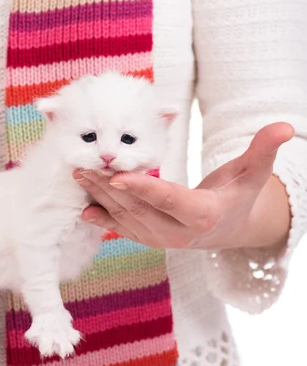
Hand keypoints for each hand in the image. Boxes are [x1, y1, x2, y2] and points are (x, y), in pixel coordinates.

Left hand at [74, 123, 293, 250]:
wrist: (226, 228)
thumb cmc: (237, 194)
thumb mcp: (253, 174)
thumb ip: (263, 150)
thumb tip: (286, 126)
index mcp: (203, 216)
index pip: (171, 202)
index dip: (145, 190)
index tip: (118, 177)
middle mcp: (178, 233)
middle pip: (139, 209)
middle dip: (109, 189)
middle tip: (85, 166)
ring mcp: (161, 239)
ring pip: (125, 218)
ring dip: (99, 197)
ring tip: (79, 175)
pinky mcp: (148, 239)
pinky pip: (121, 229)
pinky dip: (101, 218)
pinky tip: (82, 208)